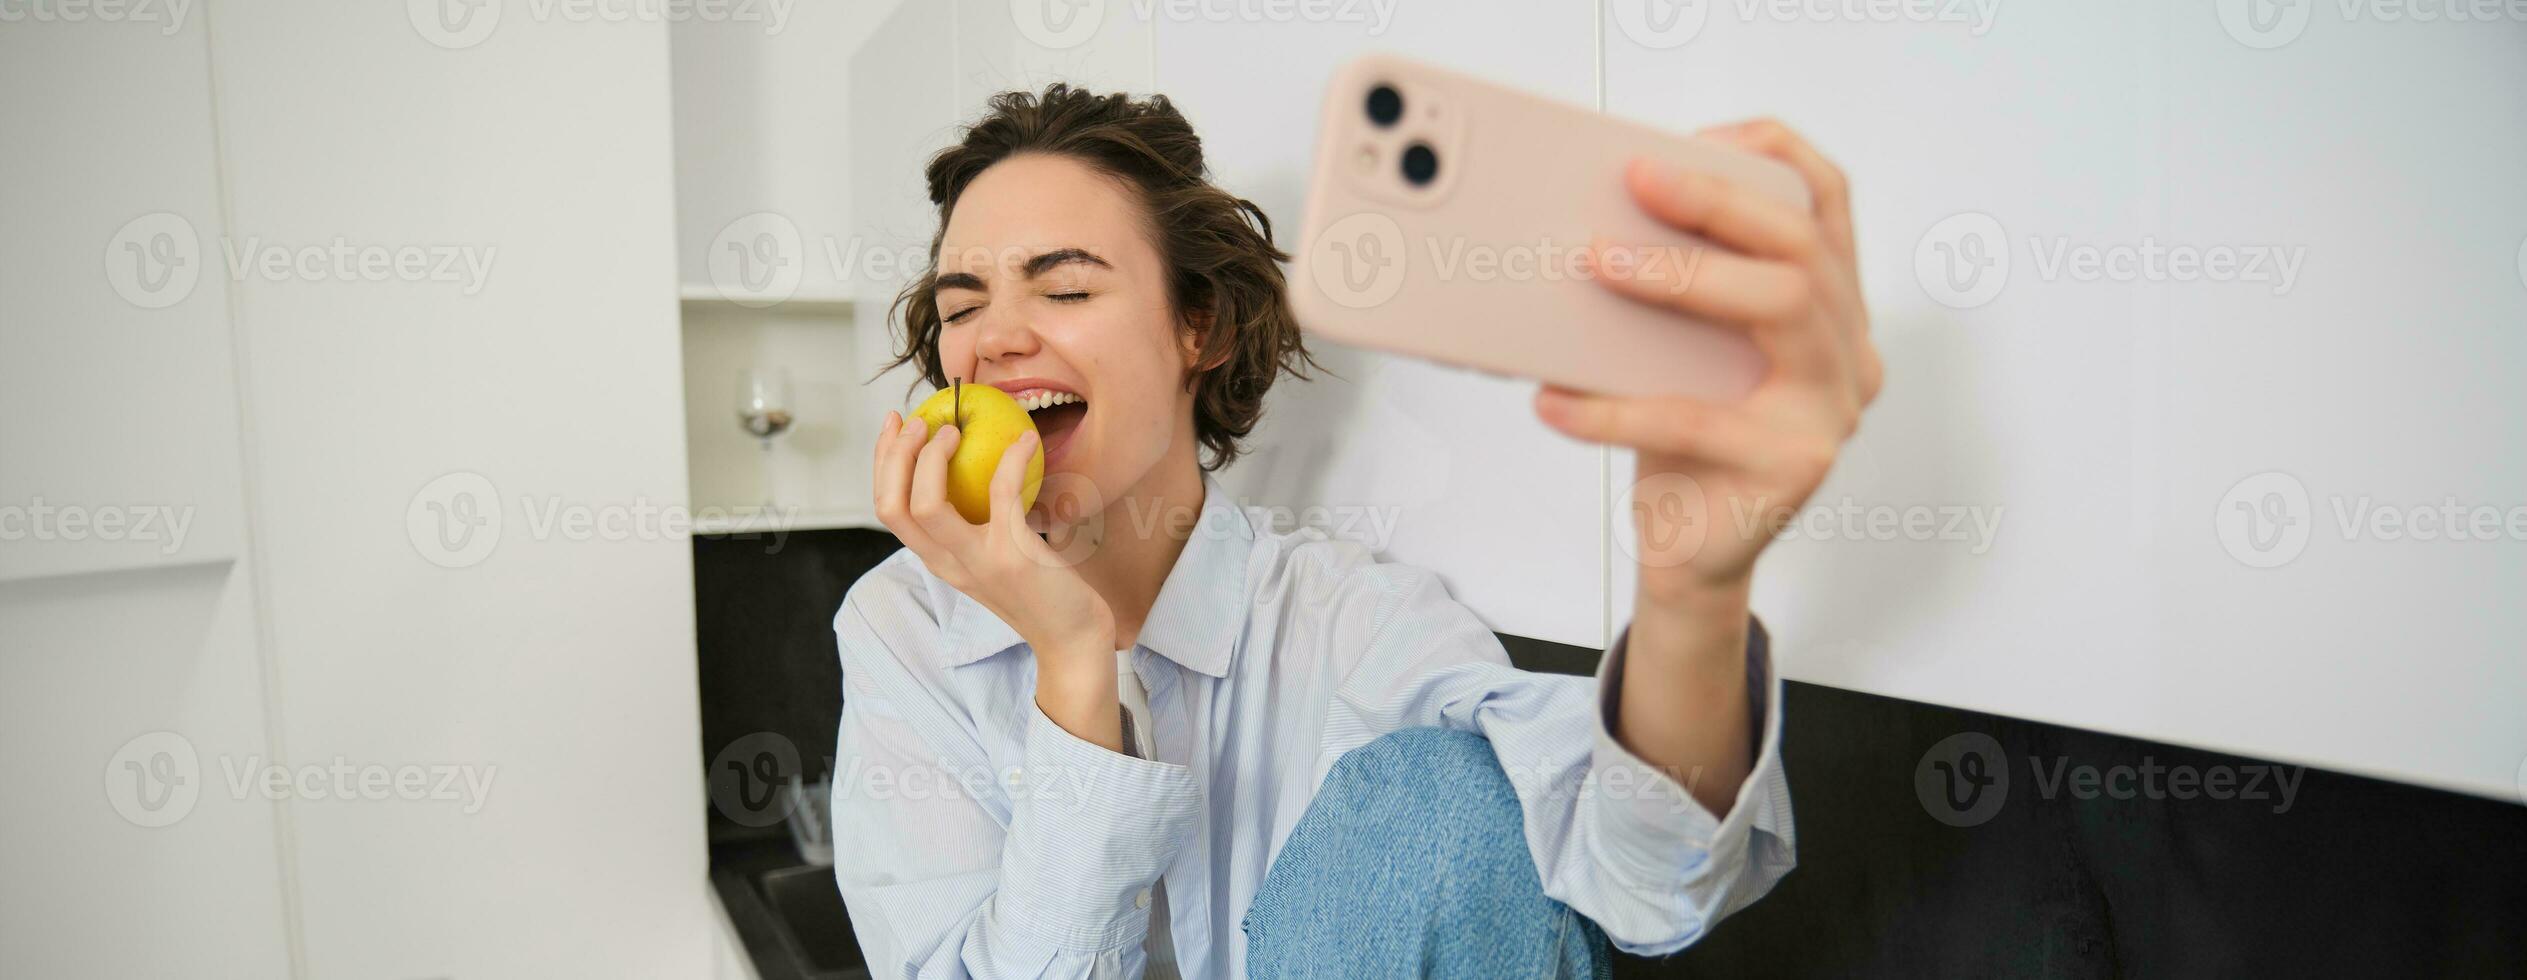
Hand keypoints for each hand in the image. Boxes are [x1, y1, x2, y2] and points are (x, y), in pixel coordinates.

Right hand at [872, 412, 1114, 664]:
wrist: (1072, 639)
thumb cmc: (1039, 590)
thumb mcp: (992, 556)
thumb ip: (977, 522)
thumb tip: (978, 460)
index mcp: (937, 560)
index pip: (888, 509)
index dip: (883, 461)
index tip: (898, 425)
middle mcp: (947, 564)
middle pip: (892, 506)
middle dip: (895, 454)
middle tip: (921, 421)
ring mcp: (977, 561)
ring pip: (926, 505)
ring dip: (933, 458)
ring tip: (954, 430)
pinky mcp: (1013, 555)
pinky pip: (1001, 494)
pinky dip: (1011, 460)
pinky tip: (1027, 441)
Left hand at [1536, 119, 1881, 606]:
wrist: (1693, 551)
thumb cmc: (1686, 441)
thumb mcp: (1683, 350)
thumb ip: (1678, 291)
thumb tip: (1604, 217)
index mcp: (1833, 310)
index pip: (1831, 203)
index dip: (1773, 156)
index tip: (1698, 139)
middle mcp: (1851, 354)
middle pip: (1804, 250)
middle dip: (1719, 201)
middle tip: (1636, 179)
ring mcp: (1833, 411)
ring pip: (1783, 309)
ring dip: (1682, 277)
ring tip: (1597, 262)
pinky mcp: (1796, 468)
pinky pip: (1698, 421)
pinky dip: (1614, 410)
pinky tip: (1555, 401)